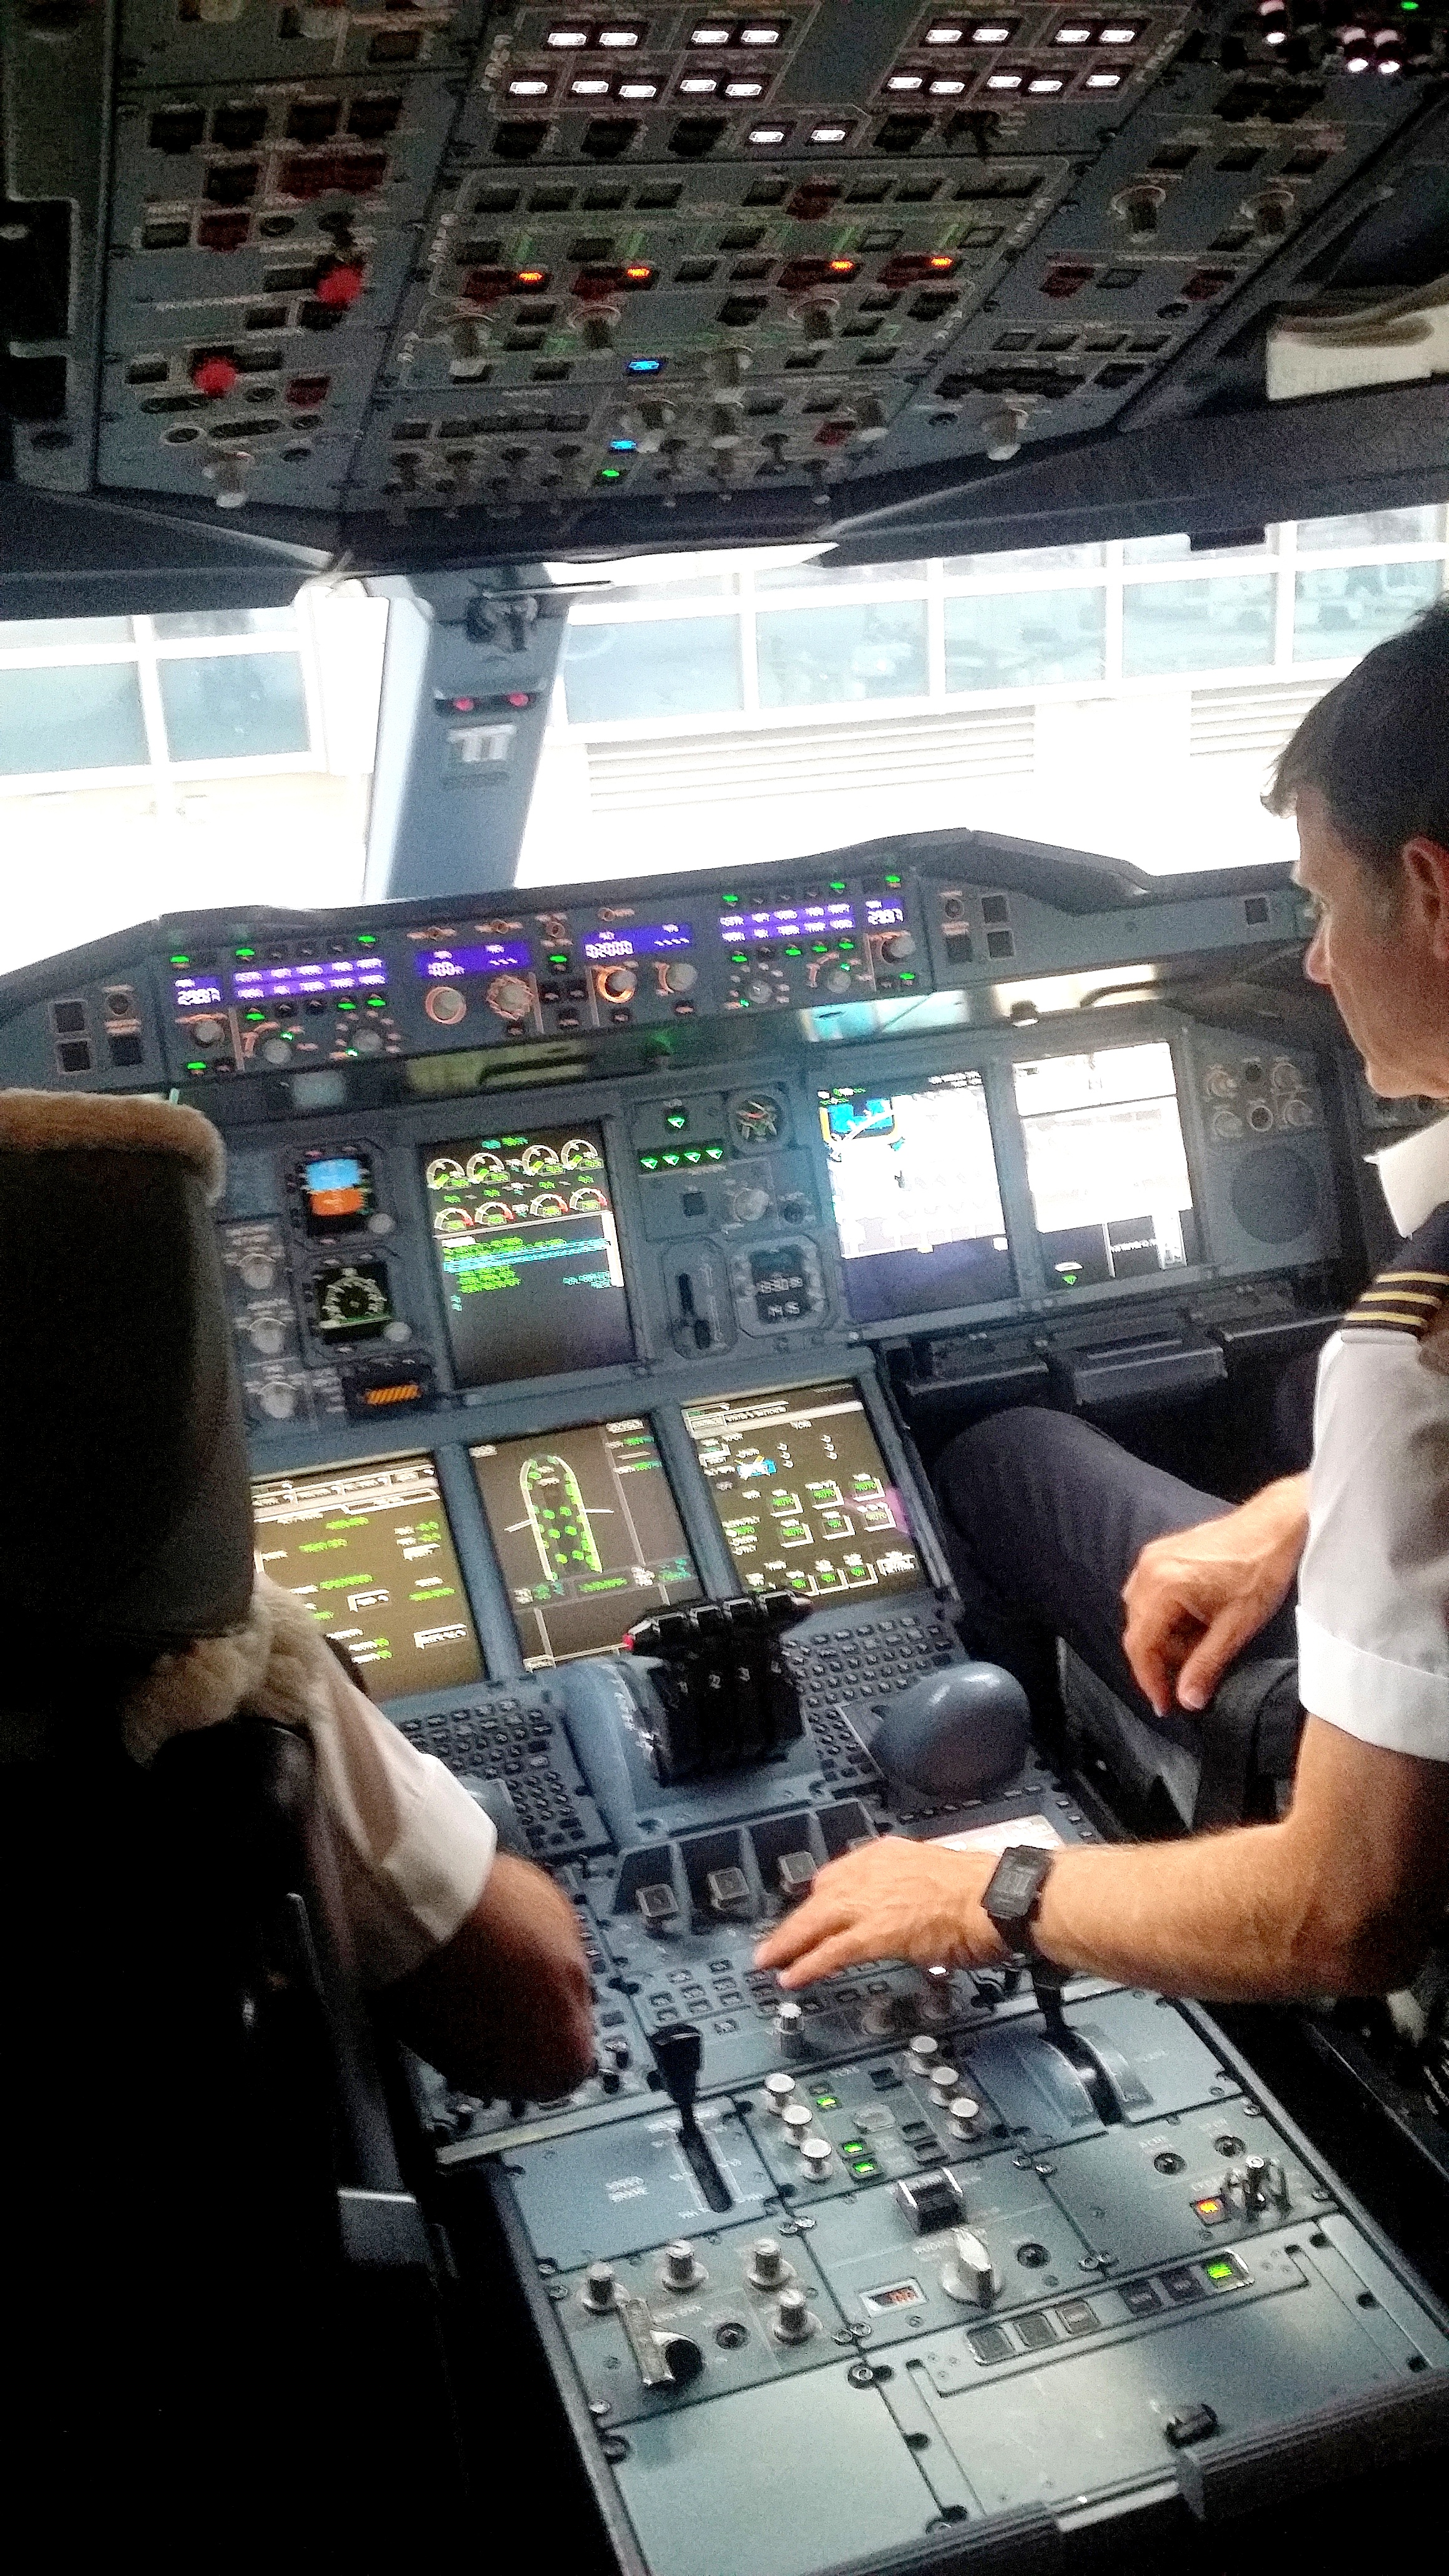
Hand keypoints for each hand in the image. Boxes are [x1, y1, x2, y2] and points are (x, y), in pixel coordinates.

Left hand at [753, 1837, 1008, 1988]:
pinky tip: (791, 1976)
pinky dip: (808, 1964)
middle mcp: (873, 1870)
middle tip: (774, 1940)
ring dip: (789, 1943)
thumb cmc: (985, 1893)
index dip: (821, 1899)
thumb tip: (911, 1908)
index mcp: (889, 1854)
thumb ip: (913, 1889)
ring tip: (769, 1960)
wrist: (998, 1900)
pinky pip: (831, 1951)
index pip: (839, 1874)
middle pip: (819, 1896)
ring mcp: (872, 1901)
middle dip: (795, 1922)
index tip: (812, 1912)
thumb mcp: (938, 1877)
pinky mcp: (876, 1933)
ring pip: (816, 1922)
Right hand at [1120, 1473, 1308, 1717]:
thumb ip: (1206, 1665)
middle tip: (1188, 1680)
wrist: (1277, 1525)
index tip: (1166, 1706)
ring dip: (1163, 1638)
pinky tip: (1193, 1623)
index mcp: (1163, 1586)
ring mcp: (1152, 1557)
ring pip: (1141, 1613)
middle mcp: (1148, 1569)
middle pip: (1137, 1630)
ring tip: (1197, 1649)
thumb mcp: (1237, 1626)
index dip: (1151, 1680)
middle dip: (1159, 1661)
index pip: (1141, 1645)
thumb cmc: (1262, 1571)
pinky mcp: (1163, 1551)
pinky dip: (1164, 1616)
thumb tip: (1187, 1700)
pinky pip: (1149, 1593)